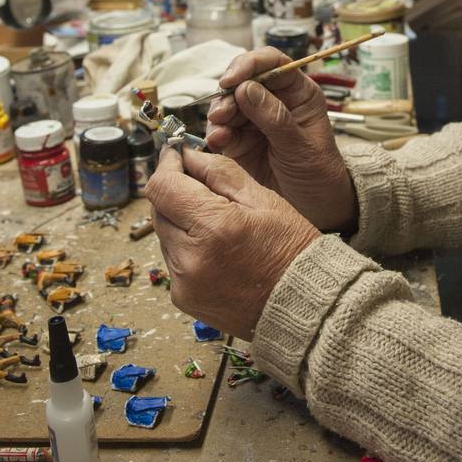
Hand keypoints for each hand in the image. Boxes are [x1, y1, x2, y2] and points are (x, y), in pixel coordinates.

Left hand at [147, 147, 319, 339]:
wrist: (302, 305)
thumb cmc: (292, 251)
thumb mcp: (264, 199)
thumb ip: (220, 172)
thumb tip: (187, 155)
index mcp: (214, 228)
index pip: (162, 187)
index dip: (167, 166)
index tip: (176, 156)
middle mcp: (191, 259)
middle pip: (158, 210)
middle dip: (176, 193)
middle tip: (202, 188)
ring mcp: (184, 283)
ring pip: (164, 235)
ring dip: (181, 222)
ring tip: (217, 225)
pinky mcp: (183, 298)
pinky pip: (173, 261)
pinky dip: (187, 249)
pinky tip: (215, 249)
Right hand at [205, 46, 356, 231]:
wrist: (316, 206)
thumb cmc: (320, 173)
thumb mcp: (302, 146)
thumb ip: (275, 118)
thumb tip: (246, 88)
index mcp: (298, 93)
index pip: (272, 62)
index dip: (250, 64)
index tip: (232, 80)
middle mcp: (274, 101)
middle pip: (243, 81)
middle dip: (228, 95)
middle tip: (222, 114)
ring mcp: (254, 120)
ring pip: (228, 104)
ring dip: (219, 114)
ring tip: (219, 132)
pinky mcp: (239, 140)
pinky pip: (222, 129)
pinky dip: (216, 133)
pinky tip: (218, 142)